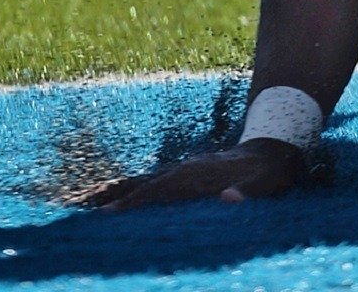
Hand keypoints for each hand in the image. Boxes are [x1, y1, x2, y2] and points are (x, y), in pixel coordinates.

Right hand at [65, 140, 304, 207]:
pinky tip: (122, 200)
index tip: (108, 215)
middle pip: (141, 185)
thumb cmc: (271, 173)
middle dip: (113, 198)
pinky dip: (132, 190)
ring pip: (143, 182)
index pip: (158, 191)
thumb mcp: (267, 185)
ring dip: (117, 193)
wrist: (276, 143)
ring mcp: (184, 169)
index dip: (134, 203)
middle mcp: (184, 170)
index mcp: (197, 175)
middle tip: (81, 212)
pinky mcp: (186, 173)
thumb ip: (249, 193)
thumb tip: (228, 199)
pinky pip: (153, 182)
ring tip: (87, 205)